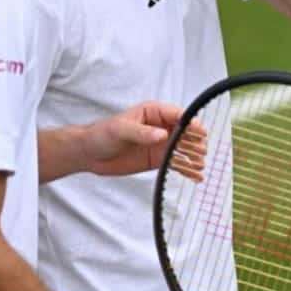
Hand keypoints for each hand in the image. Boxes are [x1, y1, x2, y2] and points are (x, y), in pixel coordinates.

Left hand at [84, 102, 206, 181]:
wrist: (90, 153)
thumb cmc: (102, 134)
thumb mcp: (120, 130)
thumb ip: (141, 133)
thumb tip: (162, 135)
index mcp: (153, 112)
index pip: (177, 115)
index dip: (190, 123)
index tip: (199, 132)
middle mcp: (161, 127)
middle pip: (185, 133)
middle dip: (194, 142)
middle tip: (200, 152)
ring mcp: (160, 144)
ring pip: (183, 149)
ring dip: (193, 157)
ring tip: (200, 167)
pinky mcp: (157, 160)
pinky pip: (176, 163)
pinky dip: (186, 170)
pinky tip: (196, 177)